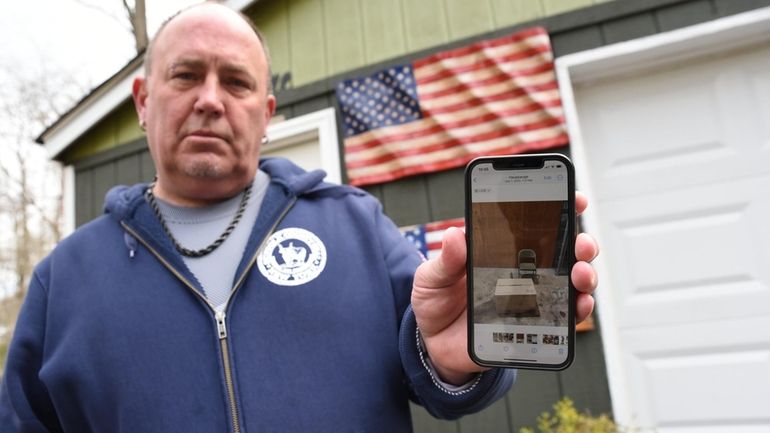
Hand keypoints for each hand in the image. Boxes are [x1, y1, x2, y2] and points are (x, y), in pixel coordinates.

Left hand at [411, 192, 598, 384]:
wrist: (435, 344)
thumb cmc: (436, 303)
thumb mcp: (432, 277)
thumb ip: (445, 260)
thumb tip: (455, 235)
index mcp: (500, 250)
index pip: (535, 224)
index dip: (560, 208)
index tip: (576, 199)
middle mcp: (523, 270)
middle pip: (564, 251)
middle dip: (581, 243)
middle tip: (580, 244)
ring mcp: (533, 297)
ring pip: (572, 282)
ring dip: (585, 274)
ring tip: (580, 273)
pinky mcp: (535, 325)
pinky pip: (565, 317)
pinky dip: (578, 309)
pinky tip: (578, 304)